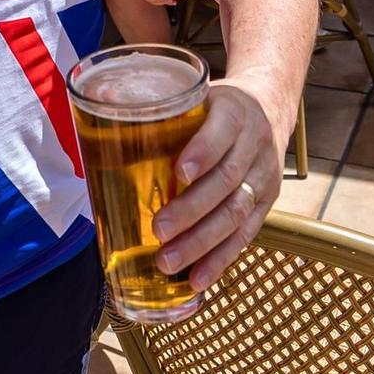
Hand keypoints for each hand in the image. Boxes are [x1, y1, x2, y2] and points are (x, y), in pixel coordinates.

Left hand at [151, 78, 289, 291]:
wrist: (269, 109)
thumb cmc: (217, 108)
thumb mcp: (197, 95)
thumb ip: (160, 105)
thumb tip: (103, 101)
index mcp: (235, 111)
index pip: (224, 130)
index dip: (203, 151)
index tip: (179, 172)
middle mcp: (255, 143)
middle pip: (227, 180)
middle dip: (192, 209)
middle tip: (159, 229)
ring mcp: (264, 176)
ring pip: (236, 212)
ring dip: (202, 242)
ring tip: (168, 261)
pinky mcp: (266, 203)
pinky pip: (245, 235)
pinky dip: (221, 259)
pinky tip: (198, 278)